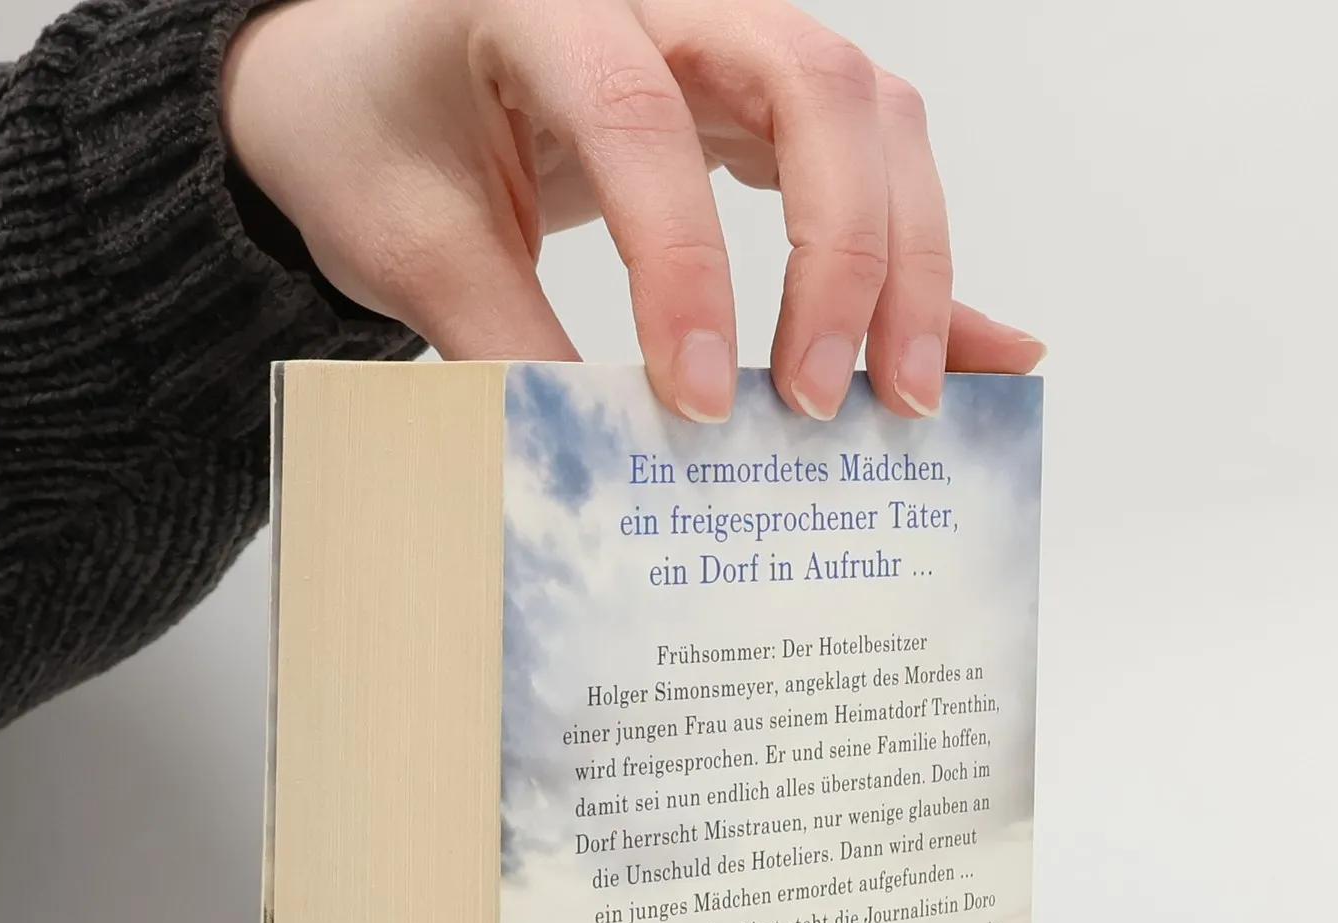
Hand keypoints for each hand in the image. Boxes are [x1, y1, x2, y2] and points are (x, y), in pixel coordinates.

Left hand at [221, 0, 1044, 423]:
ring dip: (905, 261)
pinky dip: (918, 258)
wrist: (364, 76)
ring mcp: (725, 37)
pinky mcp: (755, 97)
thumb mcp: (403, 242)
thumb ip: (497, 343)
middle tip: (827, 404)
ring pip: (872, 114)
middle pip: (816, 88)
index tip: (695, 401)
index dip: (683, 268)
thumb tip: (604, 462)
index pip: (642, 122)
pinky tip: (973, 345)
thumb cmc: (371, 130)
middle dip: (845, 257)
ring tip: (902, 400)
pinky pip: (868, 158)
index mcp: (547, 0)